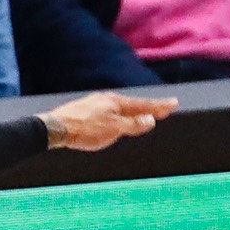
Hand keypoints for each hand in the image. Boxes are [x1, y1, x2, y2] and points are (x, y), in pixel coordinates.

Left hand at [40, 92, 177, 151]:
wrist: (55, 127)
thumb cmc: (85, 130)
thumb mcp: (112, 130)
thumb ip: (132, 125)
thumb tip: (151, 120)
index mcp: (117, 102)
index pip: (144, 105)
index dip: (160, 106)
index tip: (175, 103)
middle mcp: (107, 99)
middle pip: (133, 104)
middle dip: (149, 108)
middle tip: (164, 108)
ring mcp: (95, 103)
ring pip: (119, 107)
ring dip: (133, 111)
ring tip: (142, 114)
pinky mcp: (84, 109)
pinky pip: (107, 110)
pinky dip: (117, 114)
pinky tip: (113, 118)